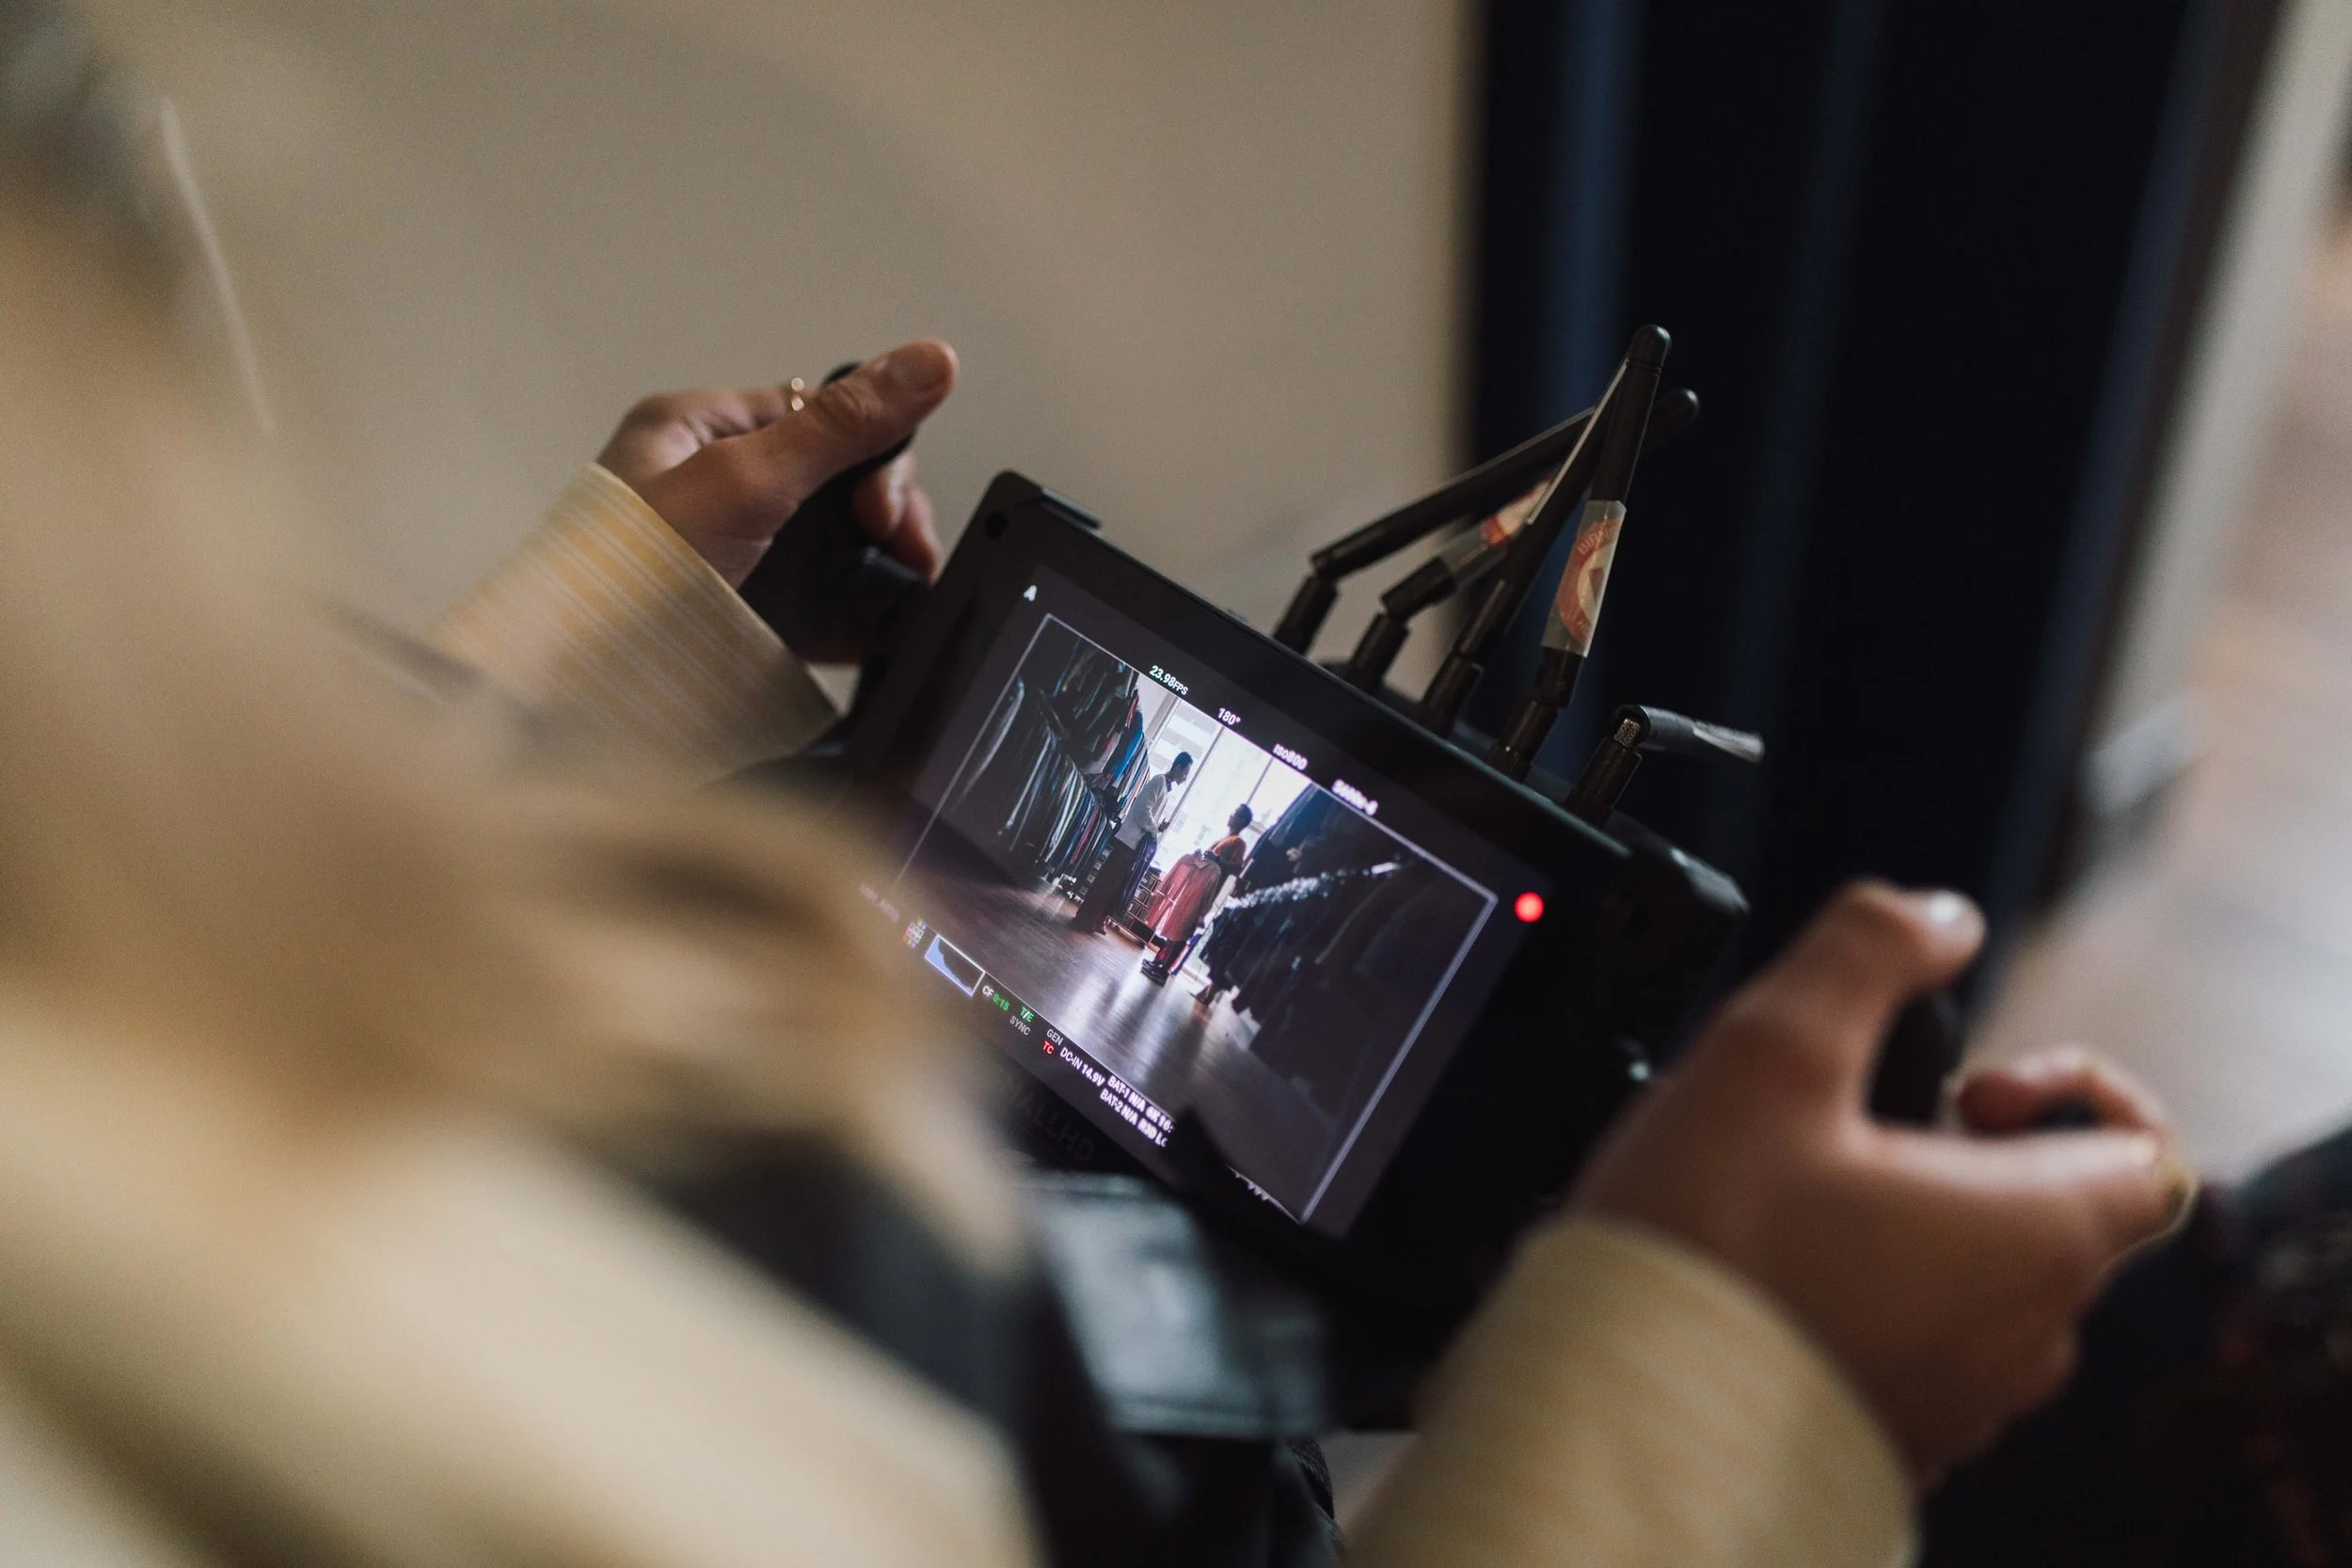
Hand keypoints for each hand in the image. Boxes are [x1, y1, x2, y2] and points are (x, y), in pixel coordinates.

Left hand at [596, 340, 956, 589]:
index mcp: (694, 430)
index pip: (817, 414)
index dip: (871, 453)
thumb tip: (930, 360)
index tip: (886, 509)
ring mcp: (727, 554)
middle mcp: (709, 485)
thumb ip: (841, 426)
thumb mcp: (746, 481)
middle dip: (884, 513)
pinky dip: (858, 607)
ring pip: (833, 539)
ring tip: (901, 590)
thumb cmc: (625, 580)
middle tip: (902, 551)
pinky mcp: (740, 616)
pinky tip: (878, 623)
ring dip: (878, 560)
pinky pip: (818, 596)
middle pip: (834, 478)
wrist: (574, 697)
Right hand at [1569, 880, 2194, 1485]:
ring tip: (1787, 1191)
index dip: (2074, 1085)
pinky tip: (1765, 1265)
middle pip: (2050, 1205)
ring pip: (1978, 1277)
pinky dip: (1867, 1293)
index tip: (1968, 1083)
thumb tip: (1937, 917)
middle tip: (1845, 1125)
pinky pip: (1916, 1345)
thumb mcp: (1773, 1045)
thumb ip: (1869, 949)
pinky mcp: (1892, 1435)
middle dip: (1958, 1144)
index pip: (2148, 1151)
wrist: (1618, 1419)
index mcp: (2037, 1233)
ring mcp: (1963, 1398)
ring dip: (1908, 1218)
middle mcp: (2027, 1331)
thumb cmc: (1706, 1248)